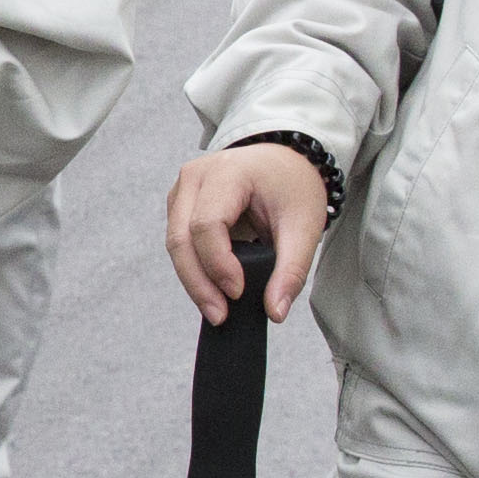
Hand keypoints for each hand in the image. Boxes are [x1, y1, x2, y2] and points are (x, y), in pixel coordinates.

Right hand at [167, 138, 328, 321]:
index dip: (218, 264)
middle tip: (220, 315)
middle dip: (198, 282)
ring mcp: (183, 189)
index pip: (207, 225)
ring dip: (193, 279)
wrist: (284, 162)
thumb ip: (291, 270)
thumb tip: (275, 311)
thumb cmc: (293, 187)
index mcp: (228, 172)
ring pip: (174, 243)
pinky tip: (212, 288)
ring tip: (218, 307)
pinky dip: (193, 268)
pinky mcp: (180, 204)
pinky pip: (178, 242)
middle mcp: (196, 176)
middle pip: (181, 238)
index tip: (239, 293)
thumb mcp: (304, 227)